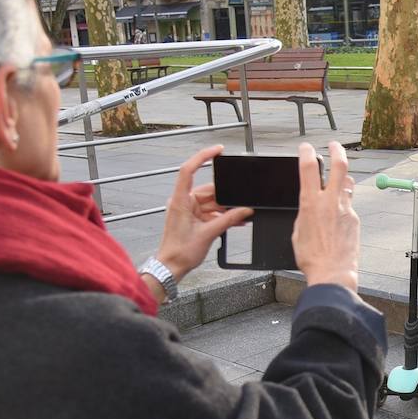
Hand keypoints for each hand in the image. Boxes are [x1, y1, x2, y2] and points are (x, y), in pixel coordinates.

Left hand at [155, 145, 252, 279]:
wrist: (172, 267)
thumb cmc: (179, 252)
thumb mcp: (208, 233)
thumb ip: (229, 219)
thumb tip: (245, 210)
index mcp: (180, 200)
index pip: (188, 169)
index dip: (203, 157)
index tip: (218, 151)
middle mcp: (183, 202)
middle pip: (208, 190)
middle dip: (226, 196)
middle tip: (242, 202)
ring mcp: (188, 210)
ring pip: (212, 202)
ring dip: (226, 209)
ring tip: (242, 215)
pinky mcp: (192, 218)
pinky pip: (211, 212)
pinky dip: (222, 215)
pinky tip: (236, 220)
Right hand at [293, 142, 359, 292]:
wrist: (333, 273)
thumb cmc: (312, 258)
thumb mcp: (298, 231)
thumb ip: (305, 213)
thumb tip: (310, 207)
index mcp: (310, 203)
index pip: (309, 167)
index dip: (307, 152)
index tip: (306, 147)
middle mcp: (330, 202)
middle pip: (338, 166)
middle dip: (337, 150)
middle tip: (334, 145)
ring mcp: (346, 210)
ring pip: (347, 183)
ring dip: (343, 177)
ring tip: (339, 177)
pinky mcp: (354, 220)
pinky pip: (349, 204)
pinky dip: (344, 203)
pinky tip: (338, 213)